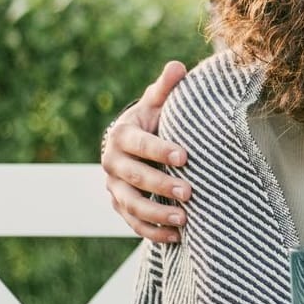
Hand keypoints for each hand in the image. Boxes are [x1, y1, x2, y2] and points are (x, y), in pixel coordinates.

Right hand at [103, 61, 190, 241]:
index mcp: (122, 135)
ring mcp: (115, 187)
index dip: (160, 150)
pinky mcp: (121, 207)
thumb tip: (179, 67)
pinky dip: (154, 232)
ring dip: (157, 213)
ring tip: (185, 220)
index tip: (185, 156)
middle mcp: (113, 162)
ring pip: (132, 204)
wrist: (134, 145)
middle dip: (161, 185)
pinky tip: (179, 237)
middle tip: (190, 193)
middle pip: (134, 177)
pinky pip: (134, 223)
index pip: (140, 144)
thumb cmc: (154, 121)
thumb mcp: (157, 104)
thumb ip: (166, 89)